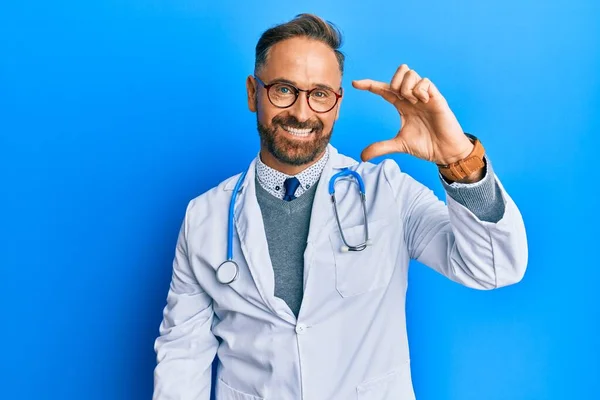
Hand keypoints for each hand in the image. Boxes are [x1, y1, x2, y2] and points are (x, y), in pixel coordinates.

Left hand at [352, 64, 473, 164]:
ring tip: (412, 102)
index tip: (355, 84)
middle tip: (398, 98)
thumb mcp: (399, 145)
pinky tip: (424, 102)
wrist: (444, 152)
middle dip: (393, 81)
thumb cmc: (425, 145)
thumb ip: (381, 147)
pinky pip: (425, 82)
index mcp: (402, 106)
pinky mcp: (436, 97)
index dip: (369, 85)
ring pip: (411, 74)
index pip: (383, 90)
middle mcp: (412, 97)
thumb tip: (362, 156)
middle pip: (399, 73)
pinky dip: (420, 90)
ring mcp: (424, 96)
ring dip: (407, 87)